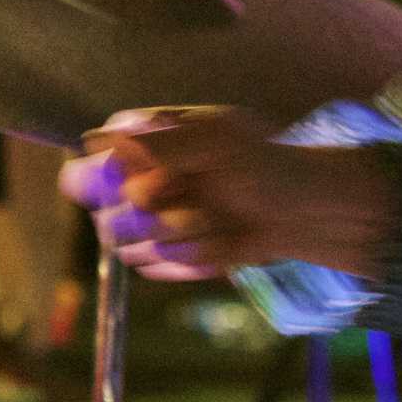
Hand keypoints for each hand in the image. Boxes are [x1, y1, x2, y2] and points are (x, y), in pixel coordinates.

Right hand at [60, 107, 396, 280]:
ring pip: (130, 242)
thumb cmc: (268, 167)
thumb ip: (162, 142)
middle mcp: (141, 176)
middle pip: (109, 208)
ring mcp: (151, 217)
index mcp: (148, 137)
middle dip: (158, 213)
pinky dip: (189, 258)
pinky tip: (219, 243)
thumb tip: (100, 140)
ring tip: (219, 219)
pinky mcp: (165, 251)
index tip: (154, 181)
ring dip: (179, 236)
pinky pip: (153, 264)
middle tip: (201, 198)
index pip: (97, 155)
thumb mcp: (220, 142)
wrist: (304, 214)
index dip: (115, 174)